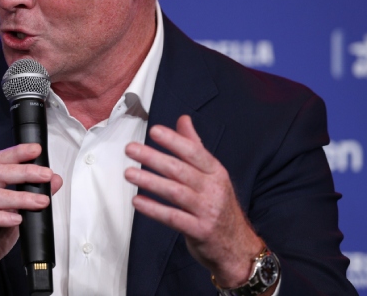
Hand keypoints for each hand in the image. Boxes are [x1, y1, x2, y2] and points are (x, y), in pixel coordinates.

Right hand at [0, 143, 62, 295]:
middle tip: (45, 175)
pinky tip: (17, 218)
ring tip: (40, 201)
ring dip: (21, 197)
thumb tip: (55, 180)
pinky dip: (3, 217)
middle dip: (25, 172)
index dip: (18, 153)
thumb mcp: (17, 211)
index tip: (37, 150)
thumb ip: (32, 194)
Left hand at [124, 115, 263, 287]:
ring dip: (150, 181)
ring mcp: (208, 211)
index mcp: (216, 172)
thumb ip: (195, 147)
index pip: (194, 152)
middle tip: (131, 149)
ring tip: (129, 173)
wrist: (238, 247)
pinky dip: (154, 209)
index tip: (154, 131)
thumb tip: (183, 119)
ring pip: (176, 192)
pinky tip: (138, 201)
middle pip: (181, 170)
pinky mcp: (200, 231)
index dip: (174, 141)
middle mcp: (214, 189)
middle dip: (153, 157)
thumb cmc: (219, 206)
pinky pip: (173, 218)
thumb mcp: (213, 175)